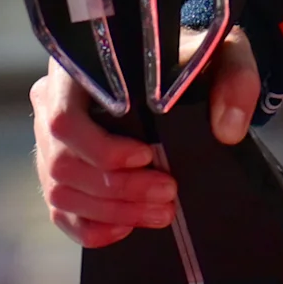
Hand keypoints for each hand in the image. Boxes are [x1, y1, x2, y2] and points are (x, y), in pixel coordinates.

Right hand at [29, 26, 262, 247]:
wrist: (180, 69)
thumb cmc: (189, 58)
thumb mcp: (220, 55)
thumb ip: (233, 81)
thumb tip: (228, 130)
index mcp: (77, 68)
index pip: (64, 118)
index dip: (101, 148)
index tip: (147, 157)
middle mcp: (51, 103)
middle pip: (63, 163)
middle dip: (119, 188)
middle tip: (168, 195)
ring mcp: (49, 142)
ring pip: (62, 192)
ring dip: (112, 211)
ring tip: (160, 213)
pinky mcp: (60, 173)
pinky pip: (60, 212)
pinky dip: (91, 228)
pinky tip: (126, 228)